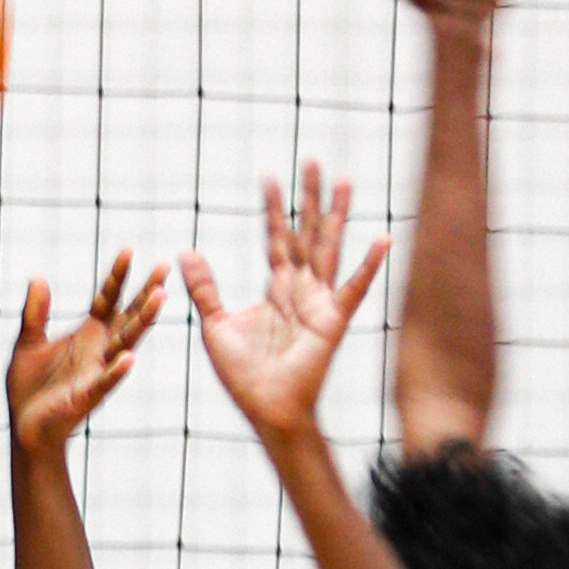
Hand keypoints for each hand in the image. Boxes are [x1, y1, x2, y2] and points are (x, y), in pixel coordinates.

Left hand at [5, 250, 162, 466]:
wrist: (24, 427)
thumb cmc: (30, 386)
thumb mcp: (27, 342)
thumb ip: (34, 312)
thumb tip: (37, 276)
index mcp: (88, 333)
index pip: (108, 298)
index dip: (117, 275)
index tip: (128, 249)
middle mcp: (99, 349)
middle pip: (129, 315)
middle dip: (146, 291)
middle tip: (164, 266)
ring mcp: (97, 371)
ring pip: (126, 342)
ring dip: (143, 321)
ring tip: (160, 297)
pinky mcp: (87, 395)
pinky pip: (105, 381)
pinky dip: (116, 371)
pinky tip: (128, 358)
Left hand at [182, 165, 387, 457]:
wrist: (265, 409)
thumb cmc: (243, 376)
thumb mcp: (215, 325)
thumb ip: (205, 288)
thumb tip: (185, 251)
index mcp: (276, 289)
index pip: (276, 239)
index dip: (273, 209)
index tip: (270, 177)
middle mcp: (301, 289)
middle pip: (306, 232)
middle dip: (309, 198)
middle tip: (313, 159)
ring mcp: (320, 302)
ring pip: (328, 247)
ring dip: (336, 215)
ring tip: (344, 180)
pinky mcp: (334, 320)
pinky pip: (354, 288)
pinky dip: (369, 264)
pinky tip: (383, 238)